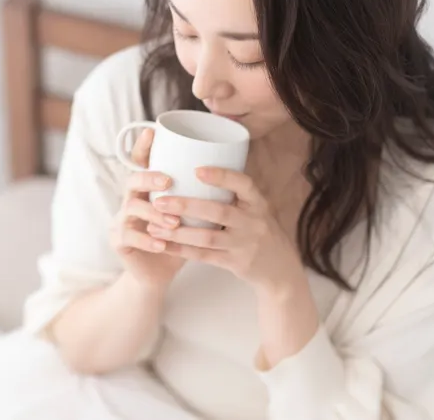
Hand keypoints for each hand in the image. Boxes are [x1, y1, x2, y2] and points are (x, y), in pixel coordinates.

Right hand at [110, 128, 185, 290]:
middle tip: (168, 180)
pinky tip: (162, 244)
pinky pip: (129, 236)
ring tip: (174, 222)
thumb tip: (233, 168)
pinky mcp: (118, 241)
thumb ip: (200, 195)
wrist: (159, 274)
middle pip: (131, 179)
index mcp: (147, 188)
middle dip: (149, 178)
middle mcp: (131, 199)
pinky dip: (148, 240)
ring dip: (155, 214)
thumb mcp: (191, 215)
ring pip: (131, 207)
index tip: (152, 132)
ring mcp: (121, 219)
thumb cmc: (179, 239)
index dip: (143, 146)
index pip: (140, 162)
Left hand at [147, 166, 305, 292]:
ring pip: (208, 237)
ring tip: (153, 226)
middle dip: (186, 205)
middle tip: (159, 200)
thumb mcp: (255, 207)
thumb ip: (233, 192)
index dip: (221, 176)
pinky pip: (205, 256)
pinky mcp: (235, 263)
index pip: (243, 184)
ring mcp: (245, 244)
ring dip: (178, 232)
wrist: (280, 269)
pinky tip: (163, 245)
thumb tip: (196, 164)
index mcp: (257, 202)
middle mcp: (253, 222)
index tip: (196, 169)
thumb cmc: (258, 230)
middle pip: (219, 211)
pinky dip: (182, 251)